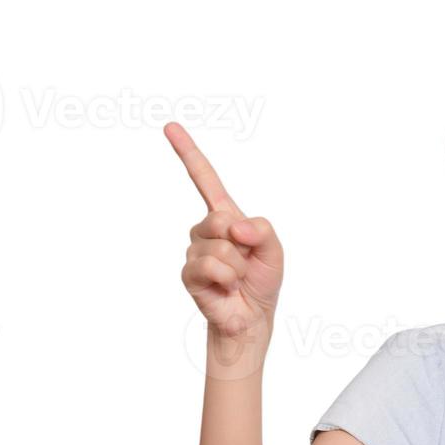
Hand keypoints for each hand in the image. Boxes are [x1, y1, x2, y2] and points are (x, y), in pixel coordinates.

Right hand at [166, 122, 283, 339]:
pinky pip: (210, 265)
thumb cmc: (261, 281)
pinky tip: (226, 286)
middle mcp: (206, 229)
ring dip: (237, 266)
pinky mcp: (189, 272)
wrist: (251, 317)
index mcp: (226, 216)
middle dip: (240, 242)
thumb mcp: (274, 250)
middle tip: (246, 260)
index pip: (205, 180)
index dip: (188, 153)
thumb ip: (262, 229)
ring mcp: (195, 250)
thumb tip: (236, 226)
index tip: (170, 127)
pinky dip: (227, 277)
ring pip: (219, 247)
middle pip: (219, 219)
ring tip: (237, 278)